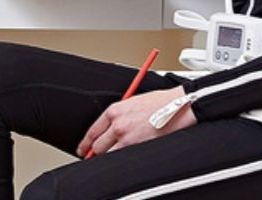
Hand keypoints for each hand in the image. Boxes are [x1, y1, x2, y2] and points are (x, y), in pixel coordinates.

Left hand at [76, 86, 196, 157]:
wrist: (178, 106)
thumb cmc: (160, 102)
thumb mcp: (133, 102)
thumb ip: (119, 115)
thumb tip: (111, 127)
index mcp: (114, 111)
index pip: (92, 131)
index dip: (85, 143)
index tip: (83, 148)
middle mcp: (117, 124)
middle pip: (97, 146)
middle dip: (96, 152)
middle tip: (97, 155)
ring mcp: (126, 137)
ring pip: (108, 154)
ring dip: (109, 156)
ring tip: (113, 155)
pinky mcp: (137, 146)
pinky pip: (121, 158)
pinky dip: (120, 159)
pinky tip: (125, 157)